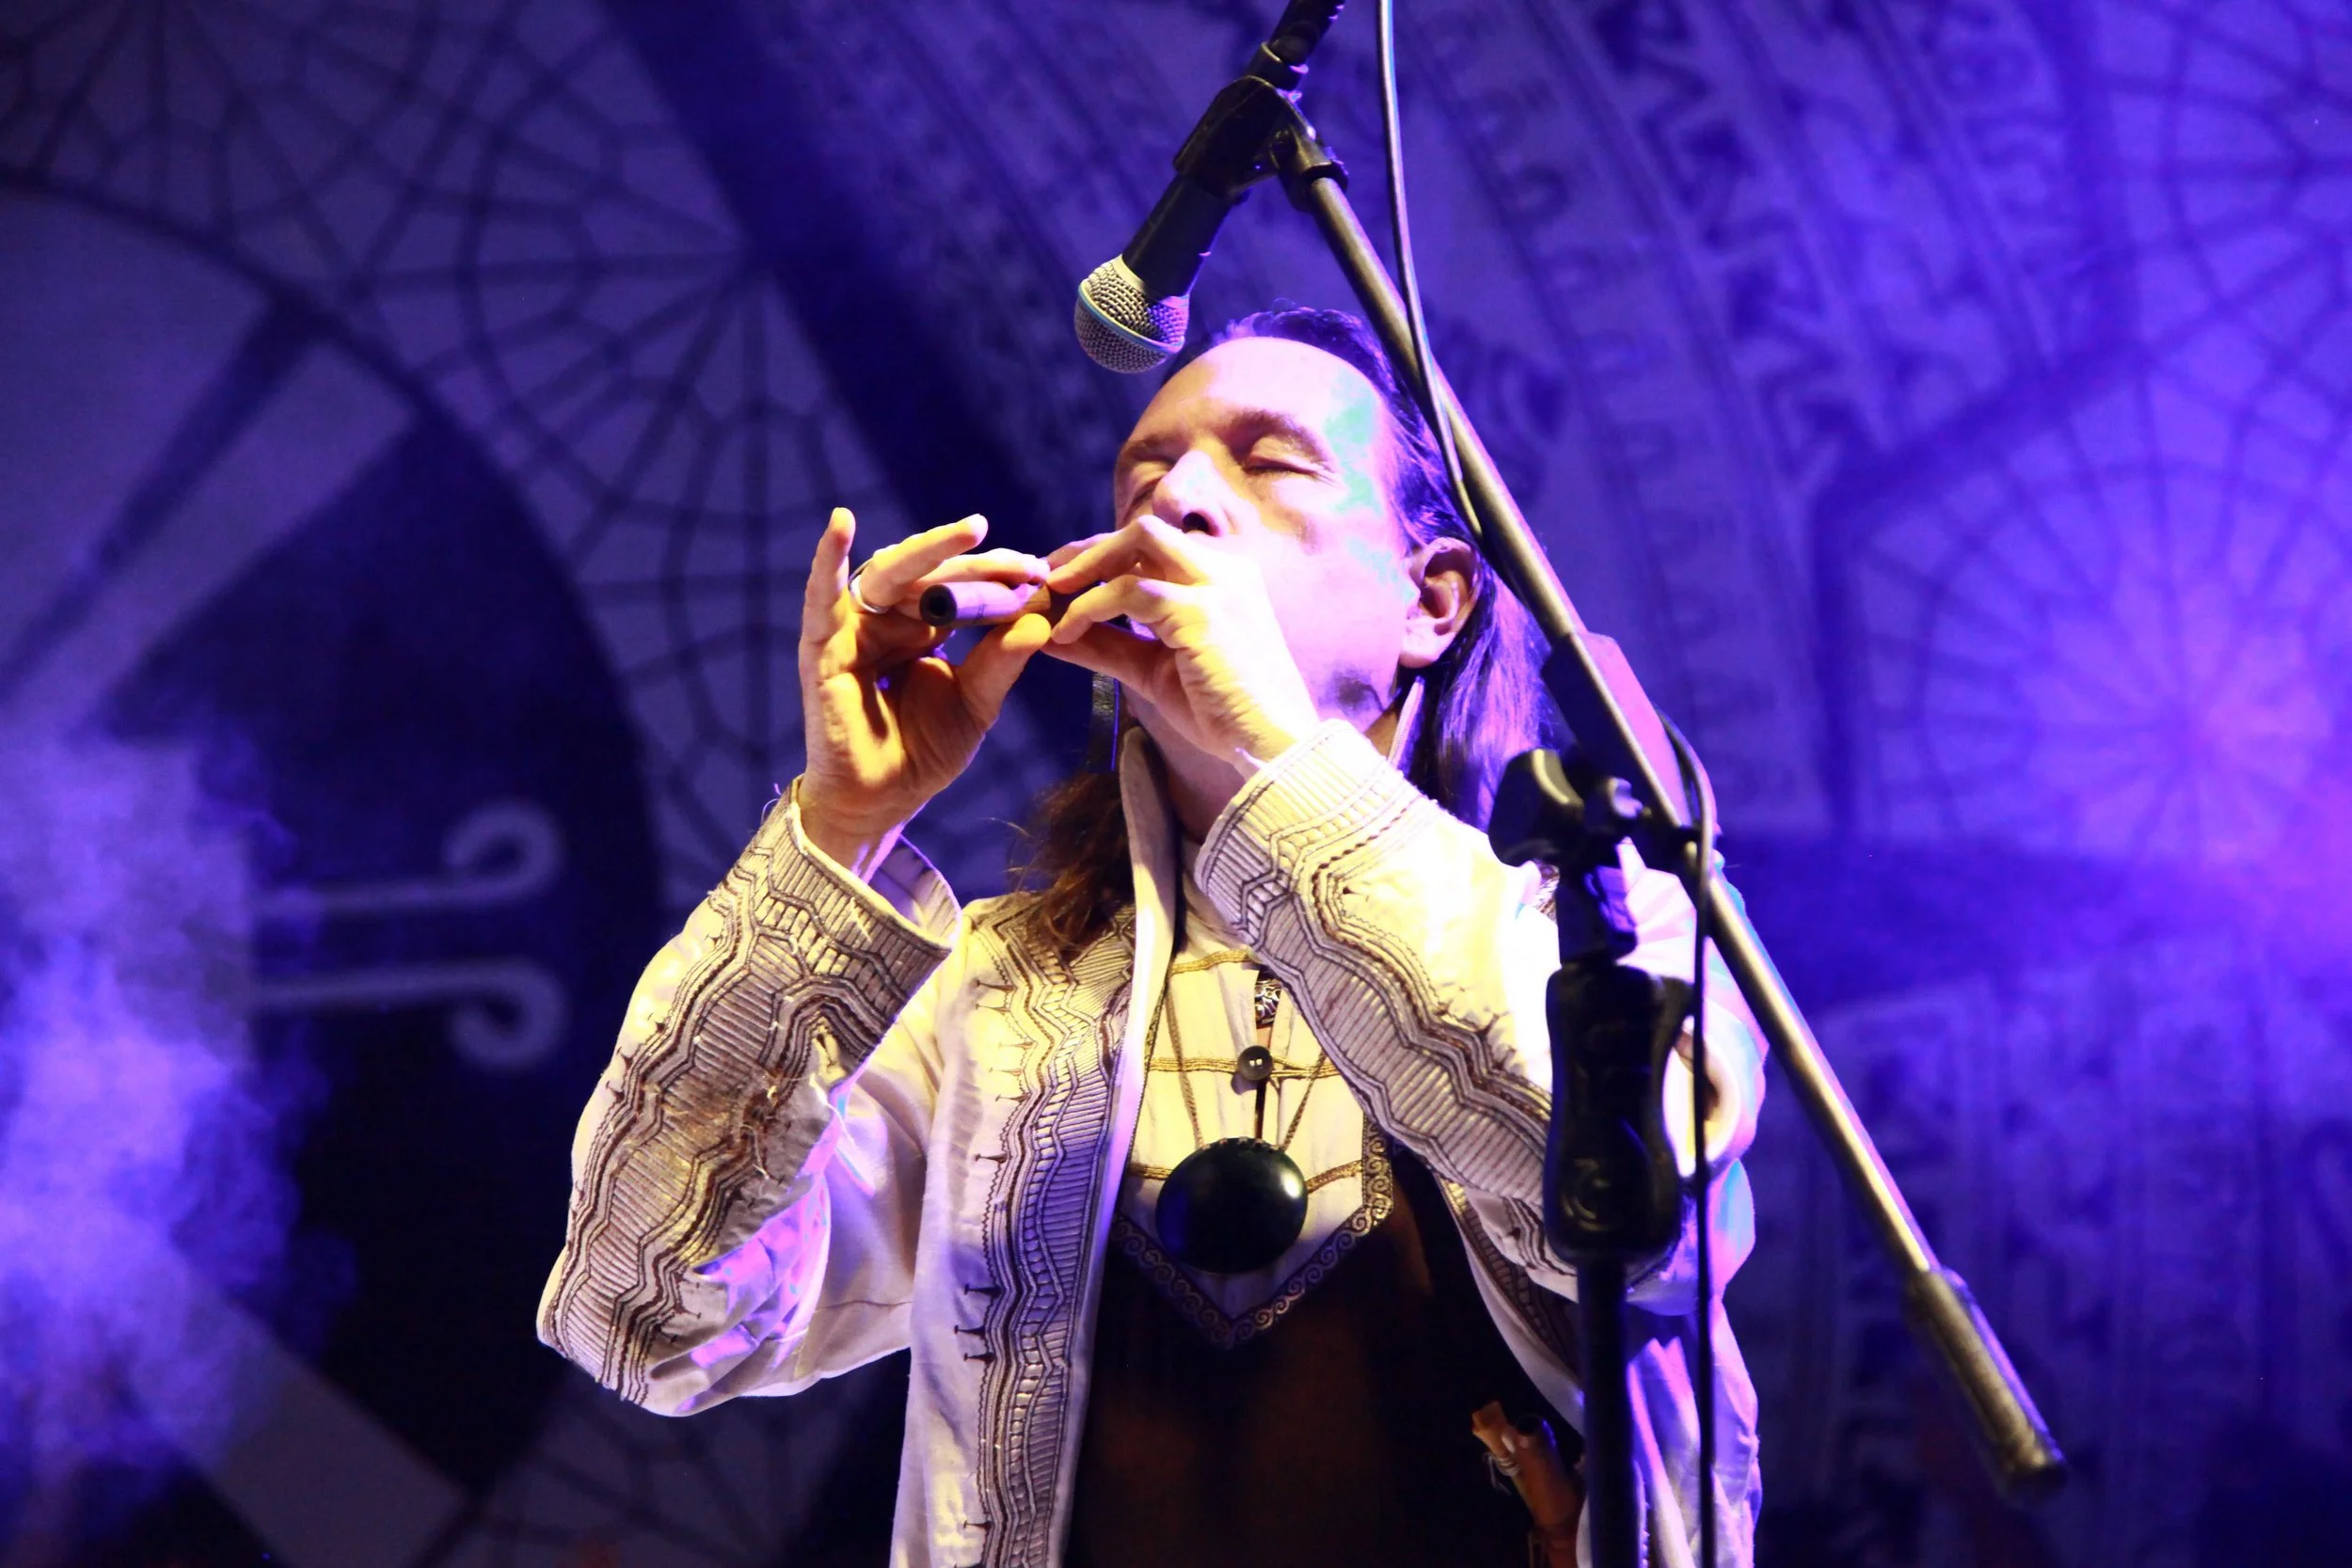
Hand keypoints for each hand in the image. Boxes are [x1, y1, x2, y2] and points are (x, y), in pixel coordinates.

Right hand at [797, 509, 1052, 872]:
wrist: (882, 800)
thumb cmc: (924, 752)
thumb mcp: (976, 702)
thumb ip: (1001, 660)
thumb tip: (1041, 619)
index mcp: (924, 625)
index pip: (961, 586)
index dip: (1000, 577)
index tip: (1042, 574)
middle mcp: (889, 618)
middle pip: (932, 573)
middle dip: (979, 563)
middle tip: (1024, 561)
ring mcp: (854, 629)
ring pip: (891, 574)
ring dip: (929, 550)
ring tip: (970, 533)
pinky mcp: (823, 647)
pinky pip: (821, 597)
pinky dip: (827, 560)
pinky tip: (840, 525)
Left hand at [1042, 518, 1319, 767]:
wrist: (1271, 745)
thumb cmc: (1222, 712)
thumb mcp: (1154, 670)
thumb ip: (1109, 645)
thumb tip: (1052, 632)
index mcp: (1222, 577)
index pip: (1153, 546)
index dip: (1103, 557)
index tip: (1064, 580)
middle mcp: (1224, 568)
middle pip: (1143, 531)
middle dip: (1089, 549)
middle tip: (1047, 576)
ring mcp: (1217, 585)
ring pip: (1138, 542)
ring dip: (1086, 567)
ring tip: (1050, 598)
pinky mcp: (1202, 611)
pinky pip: (1132, 591)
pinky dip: (1091, 606)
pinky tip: (1068, 632)